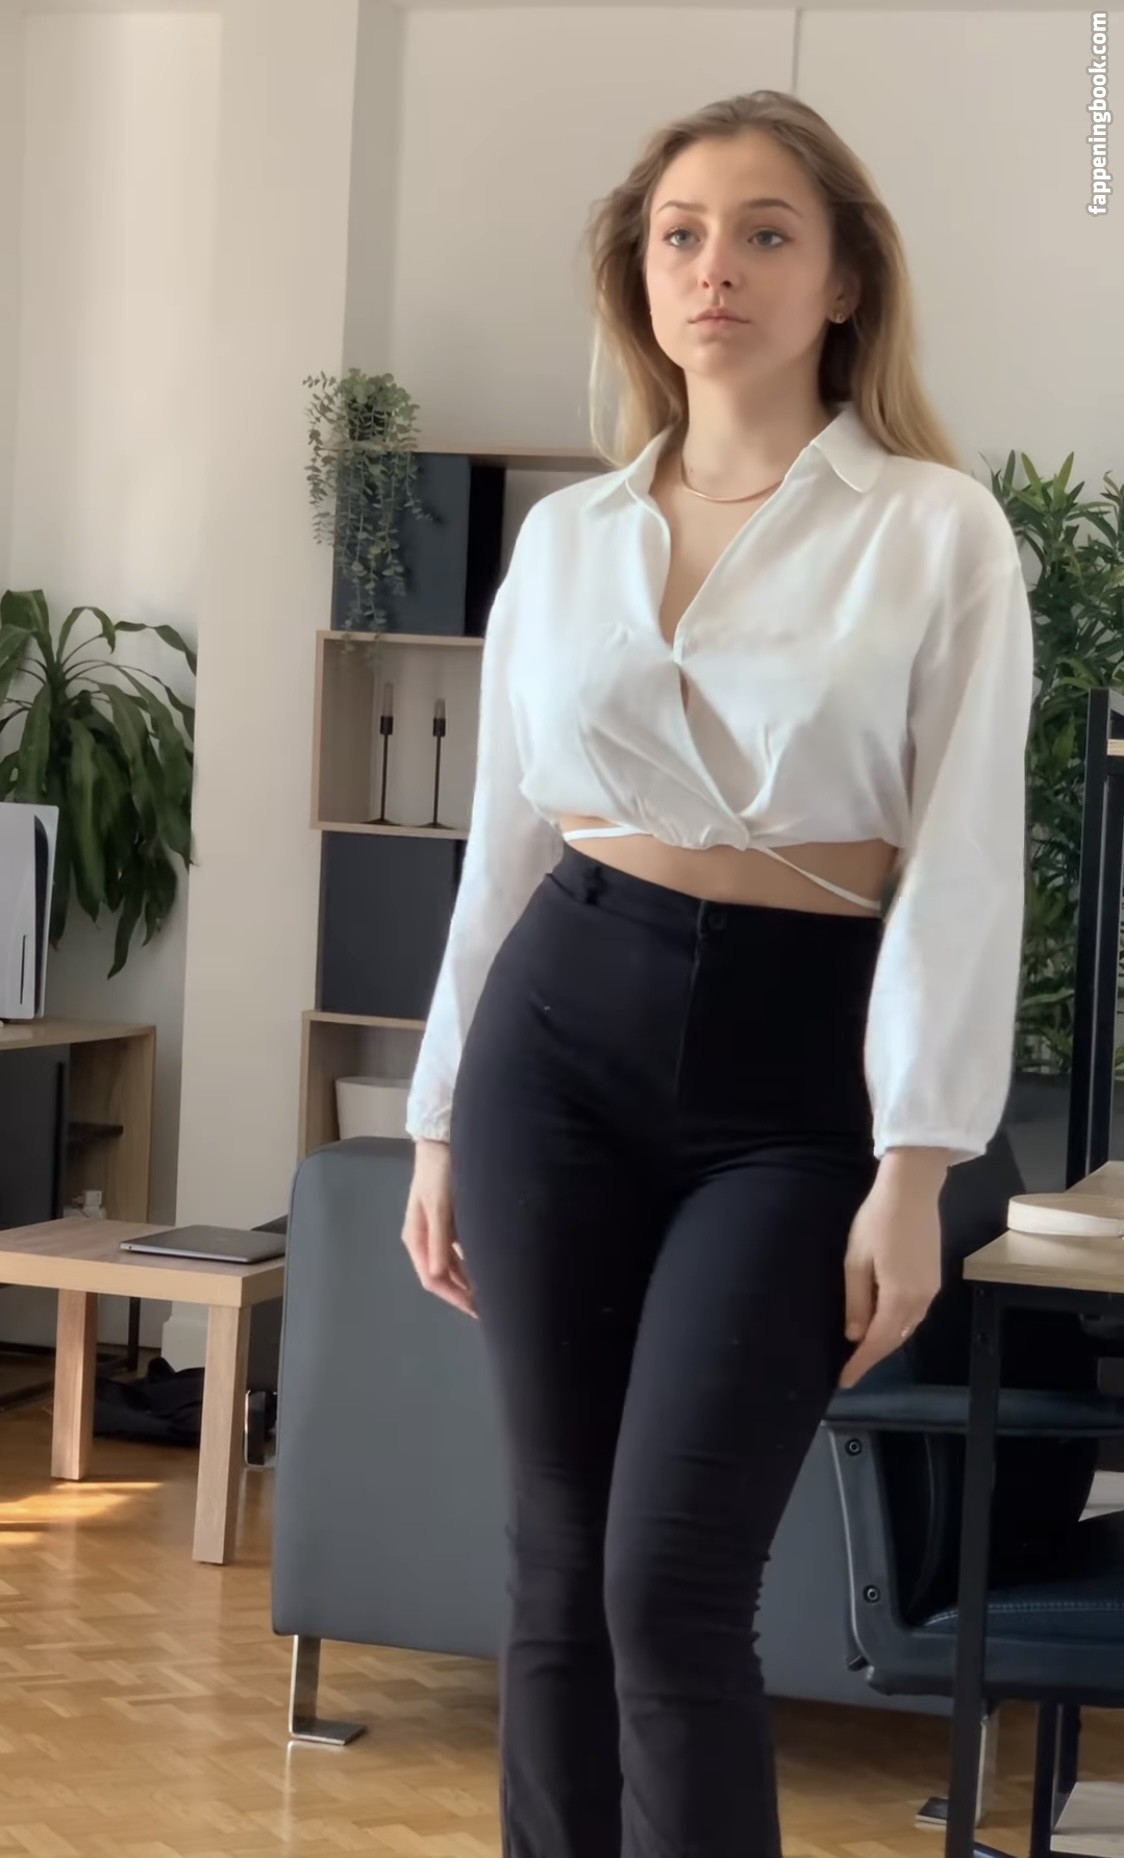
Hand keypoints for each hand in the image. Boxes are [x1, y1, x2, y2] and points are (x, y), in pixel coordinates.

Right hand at [401, 1138, 477, 1318]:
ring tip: (491, 1294)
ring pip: (451, 1266)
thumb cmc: (439, 1173)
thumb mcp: (439, 1207)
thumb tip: (438, 1275)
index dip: (453, 1296)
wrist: (441, 1143)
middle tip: (489, 1308)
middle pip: (441, 1276)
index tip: (476, 1309)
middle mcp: (425, 1239)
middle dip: (461, 1293)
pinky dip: (470, 1264)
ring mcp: (437, 1232)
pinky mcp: (449, 1223)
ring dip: (467, 1281)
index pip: (432, 1278)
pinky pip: (459, 1252)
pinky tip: (486, 1269)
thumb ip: (440, 1240)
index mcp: (416, 1239)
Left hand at [836, 1152, 945, 1388]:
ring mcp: (931, 1290)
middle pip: (895, 1339)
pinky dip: (898, 1325)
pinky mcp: (934, 1278)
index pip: (877, 1343)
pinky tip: (884, 1322)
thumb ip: (857, 1301)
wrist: (912, 1190)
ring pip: (907, 1328)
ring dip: (887, 1341)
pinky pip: (915, 1313)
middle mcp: (920, 1301)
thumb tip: (856, 1335)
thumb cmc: (877, 1221)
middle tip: (851, 1368)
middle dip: (873, 1356)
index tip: (844, 1381)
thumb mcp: (856, 1261)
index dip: (860, 1364)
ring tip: (864, 1350)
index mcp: (899, 1298)